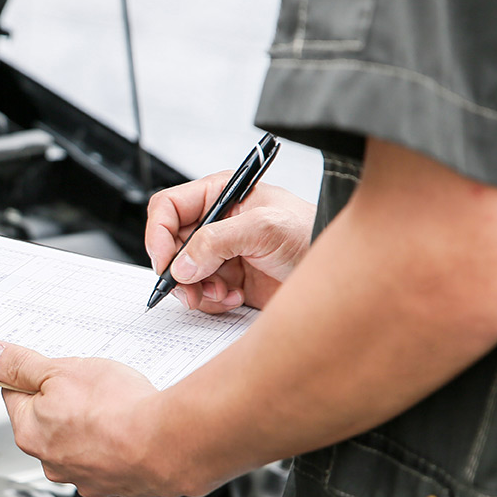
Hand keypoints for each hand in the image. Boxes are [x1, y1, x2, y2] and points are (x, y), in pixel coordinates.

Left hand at [0, 340, 187, 496]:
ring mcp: (84, 478)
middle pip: (48, 421)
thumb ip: (20, 364)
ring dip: (91, 424)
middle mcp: (51, 462)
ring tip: (115, 406)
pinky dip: (116, 444)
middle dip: (65, 401)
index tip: (49, 369)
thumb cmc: (117, 410)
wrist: (168, 443)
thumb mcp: (60, 370)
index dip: (33, 376)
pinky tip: (130, 428)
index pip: (15, 396)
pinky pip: (109, 458)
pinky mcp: (115, 486)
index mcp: (29, 433)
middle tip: (89, 385)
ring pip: (79, 441)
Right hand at [145, 173, 314, 313]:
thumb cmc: (311, 232)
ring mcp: (220, 253)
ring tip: (222, 293)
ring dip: (197, 290)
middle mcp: (215, 223)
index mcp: (219, 195)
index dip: (158, 234)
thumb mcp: (264, 228)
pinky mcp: (228, 280)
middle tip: (191, 288)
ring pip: (183, 275)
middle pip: (170, 247)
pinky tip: (236, 297)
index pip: (168, 208)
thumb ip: (217, 241)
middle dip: (178, 271)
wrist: (339, 274)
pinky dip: (213, 301)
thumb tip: (182, 264)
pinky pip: (202, 294)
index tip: (164, 262)